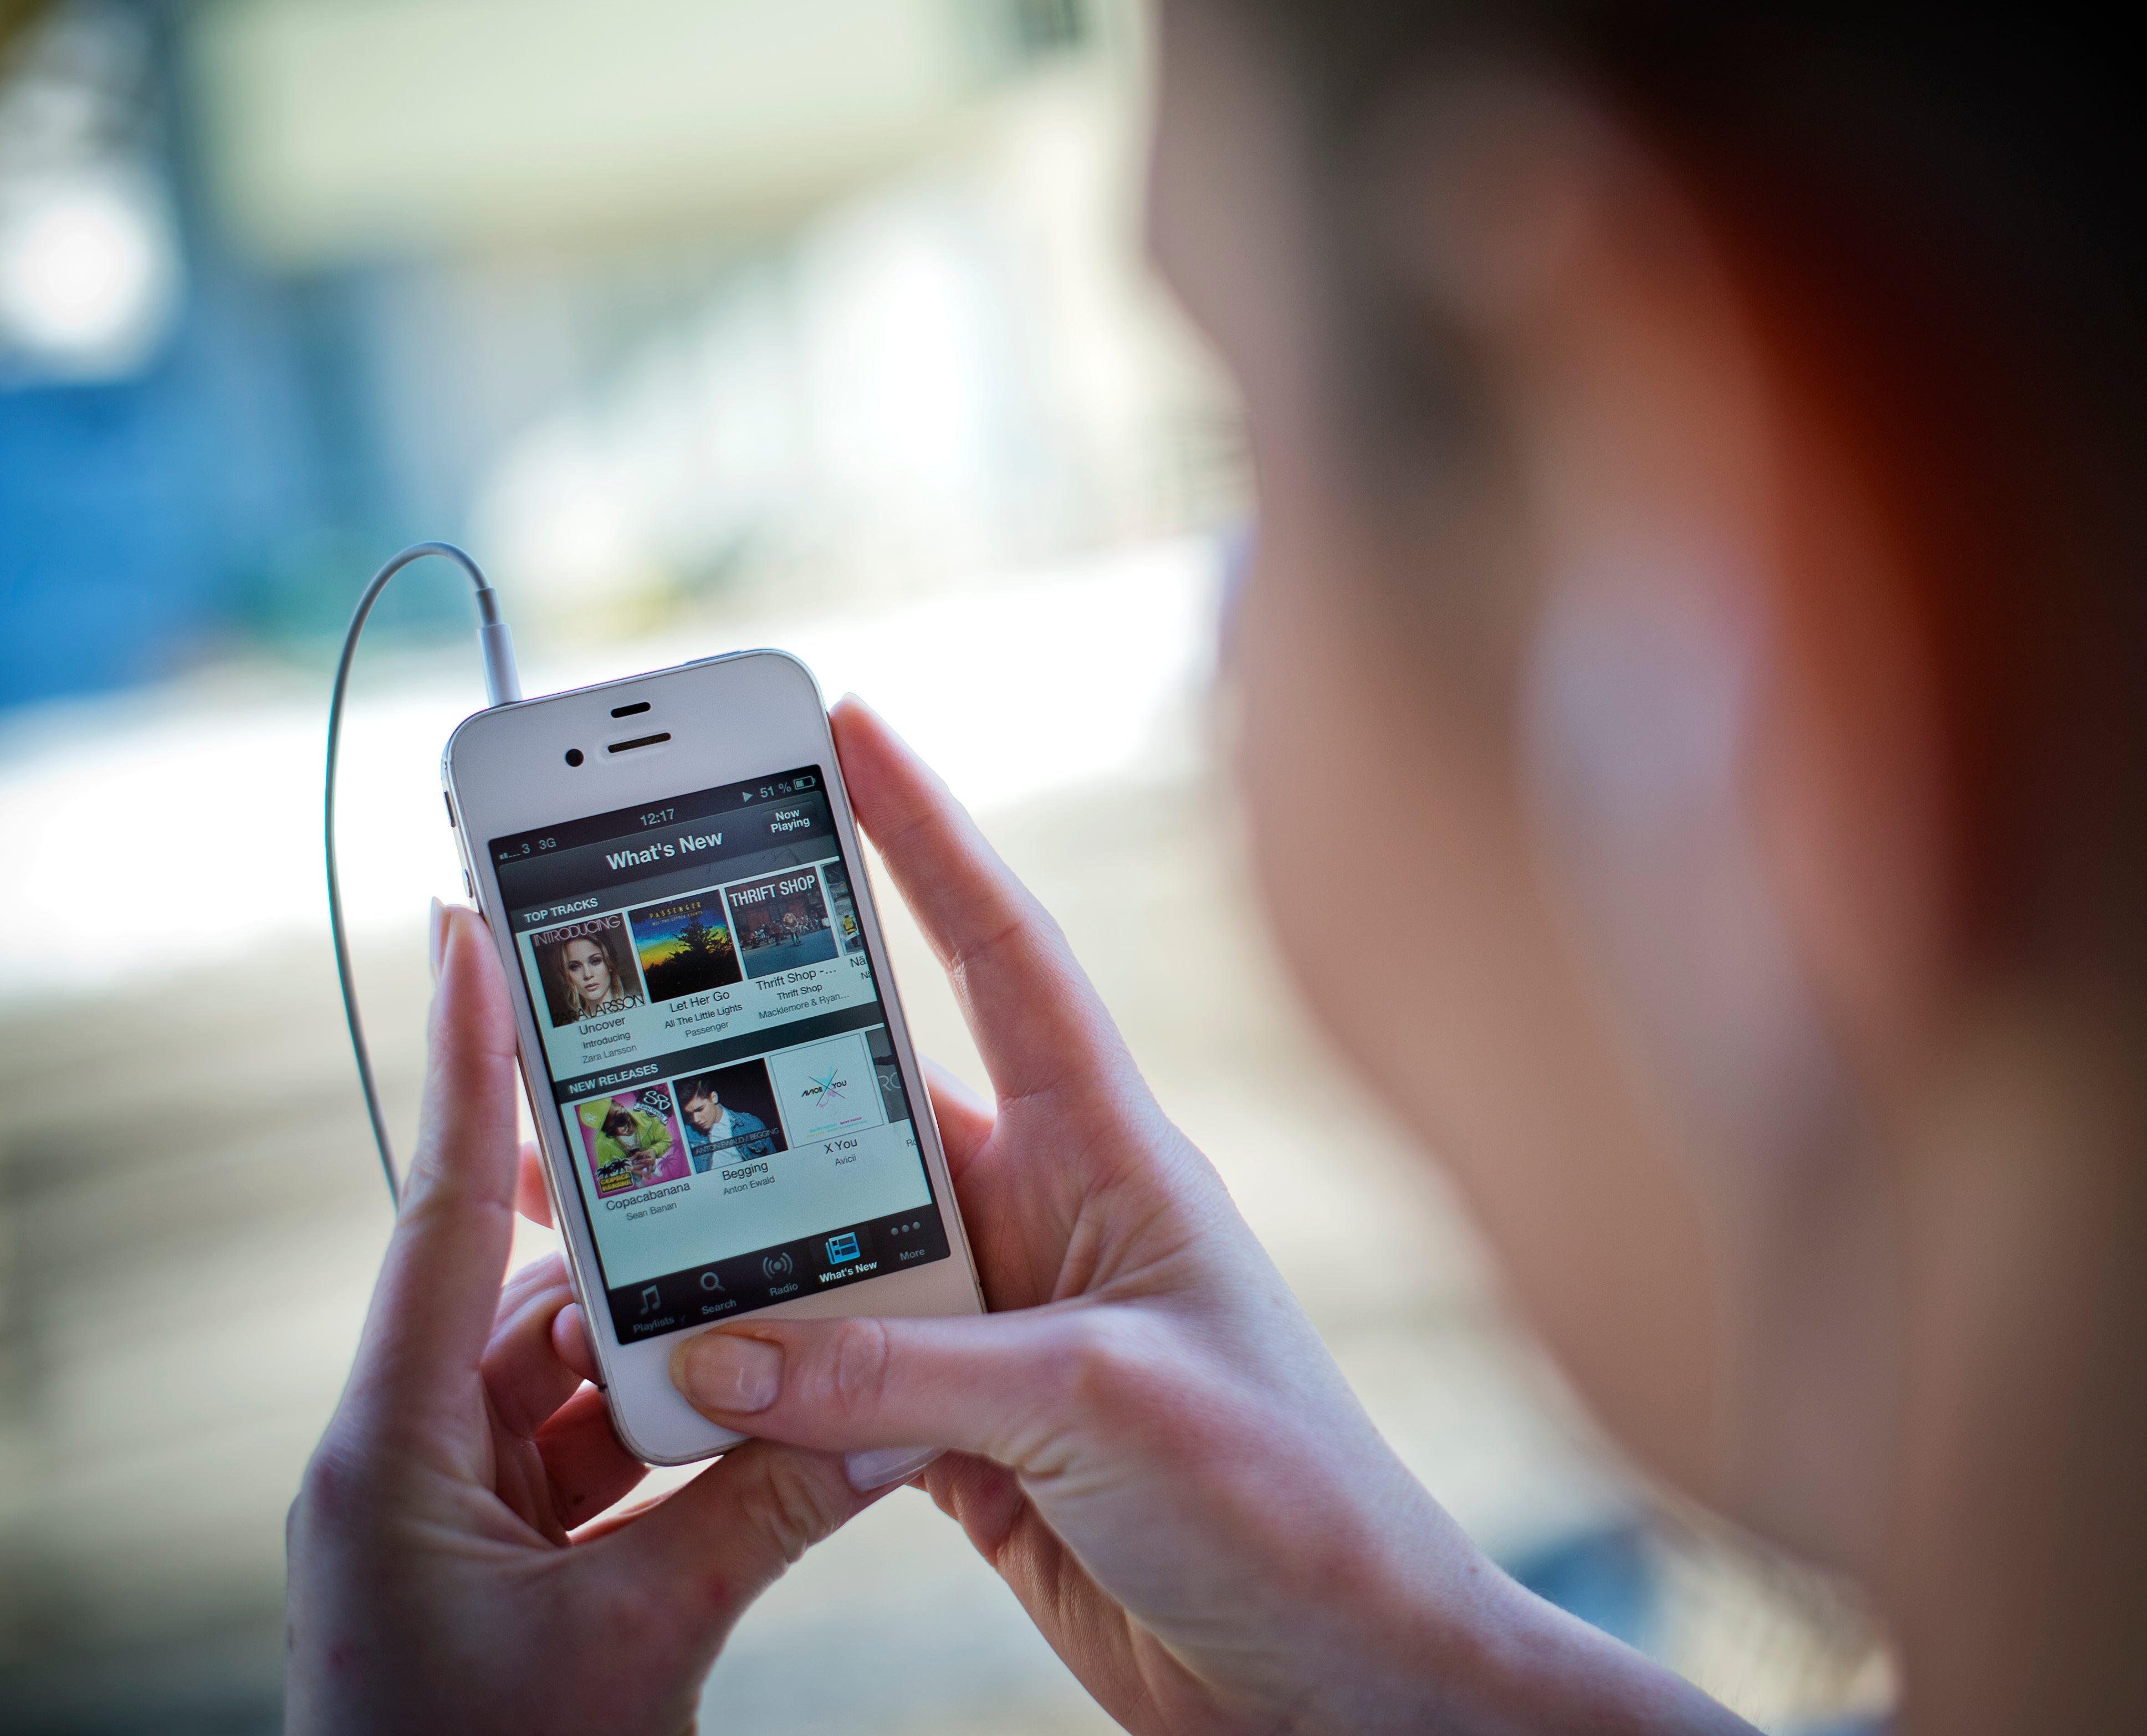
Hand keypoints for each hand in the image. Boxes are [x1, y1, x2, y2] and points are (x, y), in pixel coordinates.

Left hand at [285, 901, 890, 1735]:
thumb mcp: (639, 1638)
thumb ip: (764, 1513)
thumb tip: (890, 1424)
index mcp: (390, 1454)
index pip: (439, 1218)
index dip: (465, 1067)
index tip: (470, 932)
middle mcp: (405, 1463)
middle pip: (531, 1301)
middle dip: (649, 1260)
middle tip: (739, 1171)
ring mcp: (447, 1515)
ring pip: (573, 1385)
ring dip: (679, 1371)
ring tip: (782, 1339)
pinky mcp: (493, 1562)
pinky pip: (587, 1458)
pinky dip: (671, 1445)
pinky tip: (754, 1441)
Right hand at [667, 698, 1747, 1735]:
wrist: (1336, 1681)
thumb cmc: (1289, 1508)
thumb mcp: (1107, 1408)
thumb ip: (911, 1376)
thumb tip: (725, 1346)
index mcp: (1112, 1158)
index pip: (1004, 958)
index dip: (927, 837)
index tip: (849, 728)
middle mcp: (1049, 1220)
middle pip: (869, 1103)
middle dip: (746, 1050)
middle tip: (613, 982)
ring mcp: (1001, 1327)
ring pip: (827, 1246)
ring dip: (725, 1229)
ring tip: (588, 1185)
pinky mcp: (963, 1437)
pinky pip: (825, 1370)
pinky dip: (746, 1362)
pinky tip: (659, 1342)